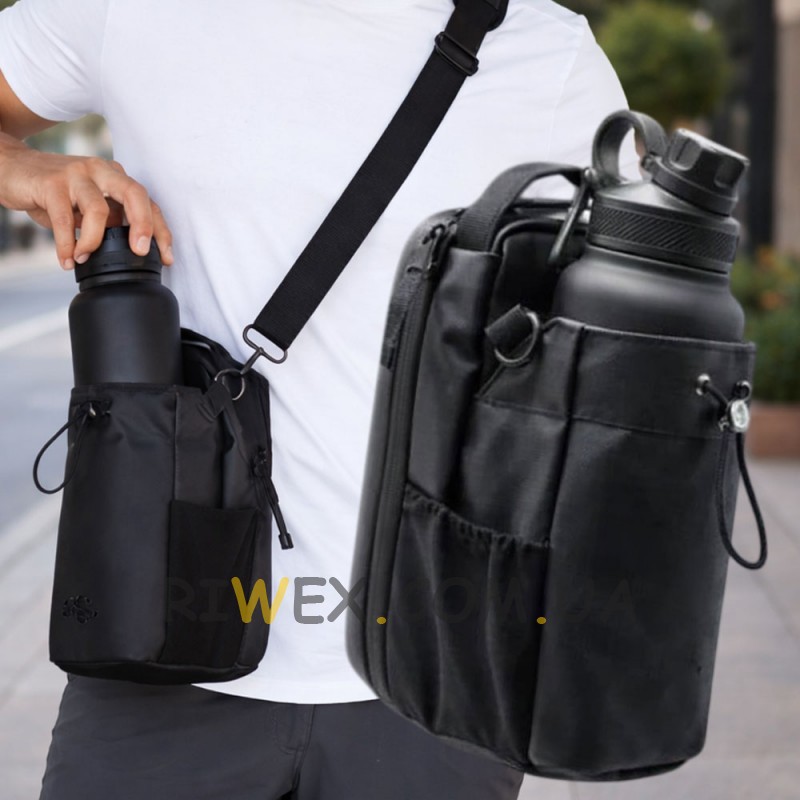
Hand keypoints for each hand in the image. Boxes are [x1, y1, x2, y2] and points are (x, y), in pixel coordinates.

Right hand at [0, 134, 172, 269]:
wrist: (12, 168)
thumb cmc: (55, 191)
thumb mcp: (87, 205)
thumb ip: (110, 222)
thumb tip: (132, 252)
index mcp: (115, 177)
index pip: (147, 202)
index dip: (160, 230)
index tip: (166, 258)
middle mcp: (101, 171)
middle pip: (134, 194)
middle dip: (144, 226)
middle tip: (140, 252)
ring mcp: (76, 174)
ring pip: (98, 209)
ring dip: (94, 241)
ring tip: (84, 258)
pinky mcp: (51, 182)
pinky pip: (64, 219)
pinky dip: (67, 245)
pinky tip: (66, 260)